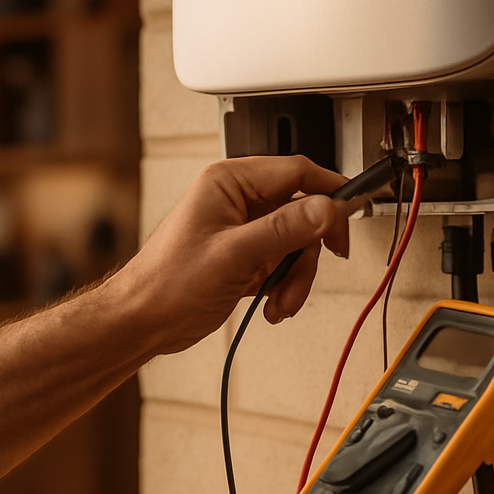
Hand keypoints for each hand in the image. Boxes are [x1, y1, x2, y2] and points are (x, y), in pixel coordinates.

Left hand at [120, 156, 349, 353]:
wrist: (143, 321)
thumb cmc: (167, 282)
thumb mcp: (233, 254)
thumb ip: (283, 229)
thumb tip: (325, 208)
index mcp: (229, 182)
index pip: (296, 172)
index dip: (328, 192)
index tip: (350, 213)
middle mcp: (238, 201)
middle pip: (302, 212)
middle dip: (307, 251)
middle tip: (310, 272)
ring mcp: (244, 229)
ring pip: (296, 243)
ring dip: (296, 277)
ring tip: (282, 301)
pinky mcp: (246, 255)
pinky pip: (283, 263)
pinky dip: (285, 286)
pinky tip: (272, 305)